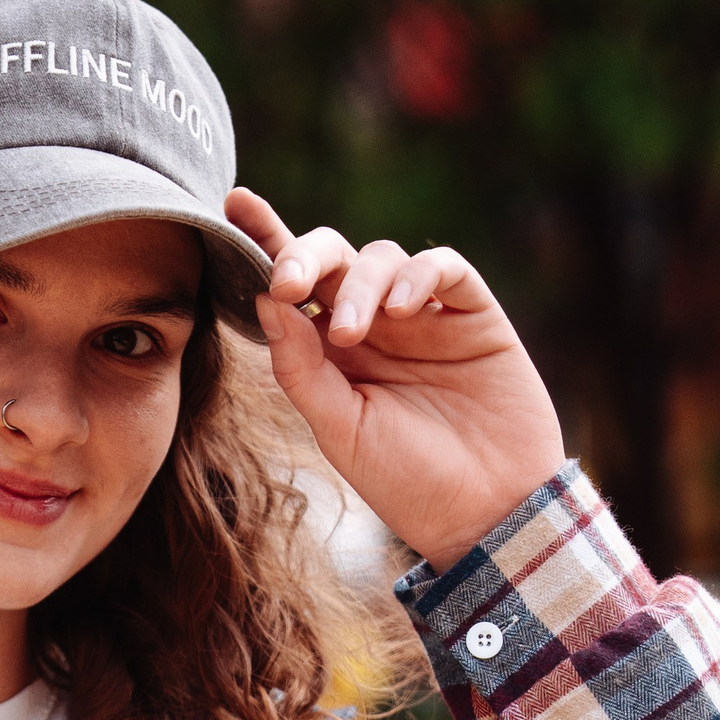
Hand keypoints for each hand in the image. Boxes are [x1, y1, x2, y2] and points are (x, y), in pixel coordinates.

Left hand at [227, 189, 566, 571]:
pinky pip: (443, 268)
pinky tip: (404, 309)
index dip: (266, 242)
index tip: (233, 206)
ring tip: (353, 335)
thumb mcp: (339, 430)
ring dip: (359, 286)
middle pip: (333, 259)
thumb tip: (266, 299)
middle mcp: (374, 326)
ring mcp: (424, 317)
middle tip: (289, 283)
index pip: (293, 288)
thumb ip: (301, 368)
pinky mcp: (472, 313)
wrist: (486, 512)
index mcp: (331, 354)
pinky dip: (419, 276)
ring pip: (381, 259)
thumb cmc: (407, 481)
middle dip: (305, 257)